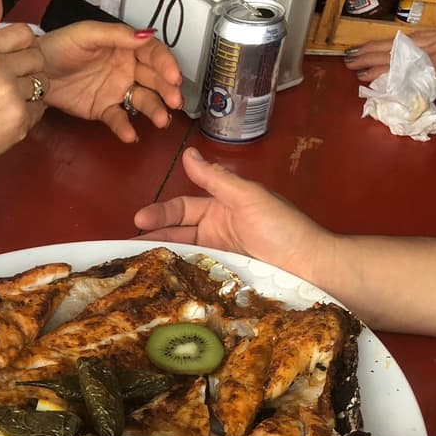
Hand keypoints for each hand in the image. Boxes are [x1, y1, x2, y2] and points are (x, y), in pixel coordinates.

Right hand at [0, 0, 47, 182]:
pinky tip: (8, 118)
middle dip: (28, 70)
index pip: (24, 33)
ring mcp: (10, 94)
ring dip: (31, 92)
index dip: (22, 47)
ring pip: (42, 82)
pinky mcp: (20, 118)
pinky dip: (29, 113)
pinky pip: (41, 107)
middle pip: (36, 56)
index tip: (12, 60)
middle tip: (8, 86)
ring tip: (7, 102)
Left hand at [35, 24, 182, 141]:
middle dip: (167, 90)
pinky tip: (130, 134)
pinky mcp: (103, 109)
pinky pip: (118, 119)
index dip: (166, 64)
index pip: (153, 54)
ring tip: (161, 120)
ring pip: (142, 100)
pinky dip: (125, 127)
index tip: (173, 76)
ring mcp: (116, 90)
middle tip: (174, 101)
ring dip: (154, 109)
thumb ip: (116, 36)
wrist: (35, 71)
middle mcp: (126, 69)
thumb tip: (144, 35)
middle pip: (154, 79)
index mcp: (125, 47)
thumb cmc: (59, 46)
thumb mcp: (87, 34)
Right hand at [133, 147, 336, 279]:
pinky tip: (159, 281)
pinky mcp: (221, 279)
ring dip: (159, 257)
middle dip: (152, 237)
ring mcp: (218, 256)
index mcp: (220, 208)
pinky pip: (193, 274)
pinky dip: (176, 276)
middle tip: (126, 247)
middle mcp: (215, 231)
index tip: (139, 220)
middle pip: (176, 232)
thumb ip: (215, 179)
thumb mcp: (247, 196)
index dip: (160, 213)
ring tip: (135, 264)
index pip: (182, 208)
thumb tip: (189, 153)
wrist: (309, 265)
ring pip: (181, 254)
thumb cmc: (282, 227)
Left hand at [343, 25, 435, 99]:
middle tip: (354, 53)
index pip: (417, 39)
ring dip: (372, 58)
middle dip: (376, 48)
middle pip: (403, 41)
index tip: (377, 49)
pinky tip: (366, 74)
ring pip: (398, 50)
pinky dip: (381, 70)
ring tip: (352, 62)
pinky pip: (401, 64)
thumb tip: (425, 80)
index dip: (394, 46)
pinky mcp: (435, 58)